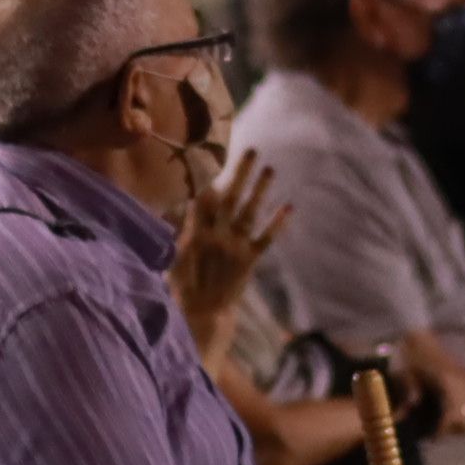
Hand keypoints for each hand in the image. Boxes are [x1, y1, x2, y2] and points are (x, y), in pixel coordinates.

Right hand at [171, 157, 288, 343]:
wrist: (202, 314)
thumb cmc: (184, 285)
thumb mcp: (174, 255)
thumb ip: (181, 229)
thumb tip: (181, 205)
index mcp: (195, 233)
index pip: (203, 197)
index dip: (209, 174)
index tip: (215, 153)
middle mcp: (216, 236)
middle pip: (229, 197)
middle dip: (240, 173)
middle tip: (252, 150)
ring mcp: (233, 247)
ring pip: (248, 212)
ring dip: (259, 190)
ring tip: (270, 168)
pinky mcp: (249, 260)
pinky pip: (265, 239)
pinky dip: (277, 224)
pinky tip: (289, 207)